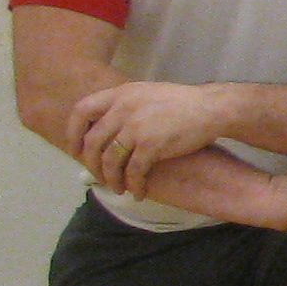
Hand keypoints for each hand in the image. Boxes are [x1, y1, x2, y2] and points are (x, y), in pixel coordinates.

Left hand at [69, 78, 237, 193]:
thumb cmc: (182, 103)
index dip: (74, 133)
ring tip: (120, 188)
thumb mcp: (146, 93)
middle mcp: (123, 108)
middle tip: (101, 177)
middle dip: (93, 164)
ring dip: (112, 179)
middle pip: (92, 142)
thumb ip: (123, 105)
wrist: (212, 108)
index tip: (76, 150)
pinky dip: (134, 185)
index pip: (81, 111)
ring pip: (110, 160)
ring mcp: (136, 126)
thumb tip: (104, 125)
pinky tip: (138, 192)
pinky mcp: (151, 144)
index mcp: (120, 94)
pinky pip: (133, 171)